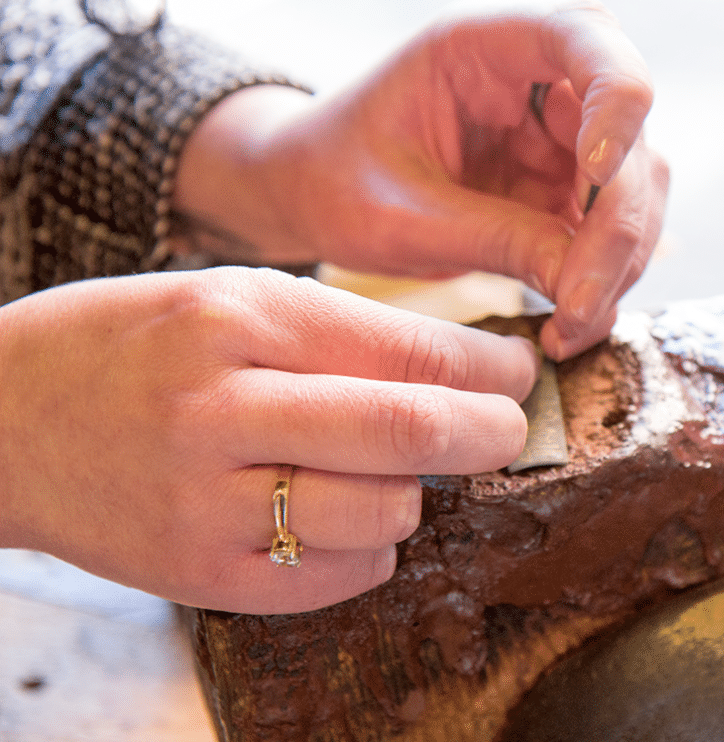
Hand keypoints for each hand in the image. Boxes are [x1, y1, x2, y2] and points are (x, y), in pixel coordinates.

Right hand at [0, 267, 535, 612]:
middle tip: (511, 430)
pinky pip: (334, 578)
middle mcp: (218, 412)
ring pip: (381, 513)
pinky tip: (349, 519)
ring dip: (417, 492)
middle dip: (488, 433)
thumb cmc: (127, 344)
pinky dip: (371, 549)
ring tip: (397, 472)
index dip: (485, 368)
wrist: (3, 421)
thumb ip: (341, 330)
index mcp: (233, 321)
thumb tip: (464, 368)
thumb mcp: (226, 297)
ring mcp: (203, 505)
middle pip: (405, 431)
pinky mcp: (196, 576)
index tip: (519, 373)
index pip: (403, 348)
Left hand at [173, 0, 669, 359]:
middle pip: (629, 132)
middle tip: (580, 309)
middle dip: (615, 227)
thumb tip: (587, 292)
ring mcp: (559, 131)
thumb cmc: (335, 181)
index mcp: (485, 42)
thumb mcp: (401, 218)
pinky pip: (611, 227)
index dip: (616, 99)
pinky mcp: (564, 183)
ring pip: (635, 186)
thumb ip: (494, 240)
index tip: (598, 171)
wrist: (312, 195)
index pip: (585, 37)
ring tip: (570, 329)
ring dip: (617, 263)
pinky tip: (568, 324)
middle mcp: (538, 76)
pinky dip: (601, 278)